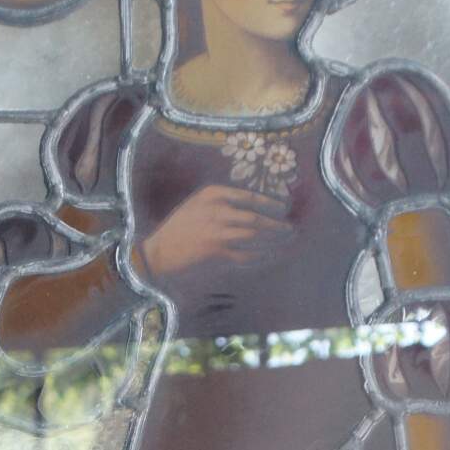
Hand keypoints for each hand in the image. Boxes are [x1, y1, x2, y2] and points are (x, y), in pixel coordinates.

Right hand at [136, 185, 290, 276]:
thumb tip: (253, 206)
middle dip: (276, 224)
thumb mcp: (197, 203)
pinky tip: (269, 255)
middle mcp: (216, 210)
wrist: (159, 249)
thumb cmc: (179, 226)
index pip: (249, 197)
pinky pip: (245, 254)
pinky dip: (260, 255)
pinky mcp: (216, 251)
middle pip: (255, 217)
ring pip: (253, 236)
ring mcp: (216, 231)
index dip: (270, 203)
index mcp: (212, 194)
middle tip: (290, 228)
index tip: (284, 208)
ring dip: (272, 240)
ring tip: (284, 241)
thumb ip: (222, 201)